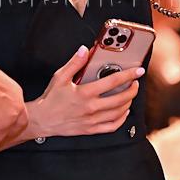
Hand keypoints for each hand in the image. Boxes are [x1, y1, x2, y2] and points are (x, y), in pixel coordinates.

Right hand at [27, 45, 143, 138]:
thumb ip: (75, 63)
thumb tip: (84, 50)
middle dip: (132, 89)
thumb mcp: (60, 77)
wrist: (42, 119)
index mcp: (85, 93)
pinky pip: (112, 126)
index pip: (113, 81)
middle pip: (121, 98)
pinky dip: (121, 119)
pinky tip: (123, 112)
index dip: (128, 75)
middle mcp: (91, 107)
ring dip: (128, 102)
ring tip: (130, 95)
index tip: (137, 71)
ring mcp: (92, 120)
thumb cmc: (50, 99)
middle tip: (135, 83)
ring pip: (119, 112)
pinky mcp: (91, 129)